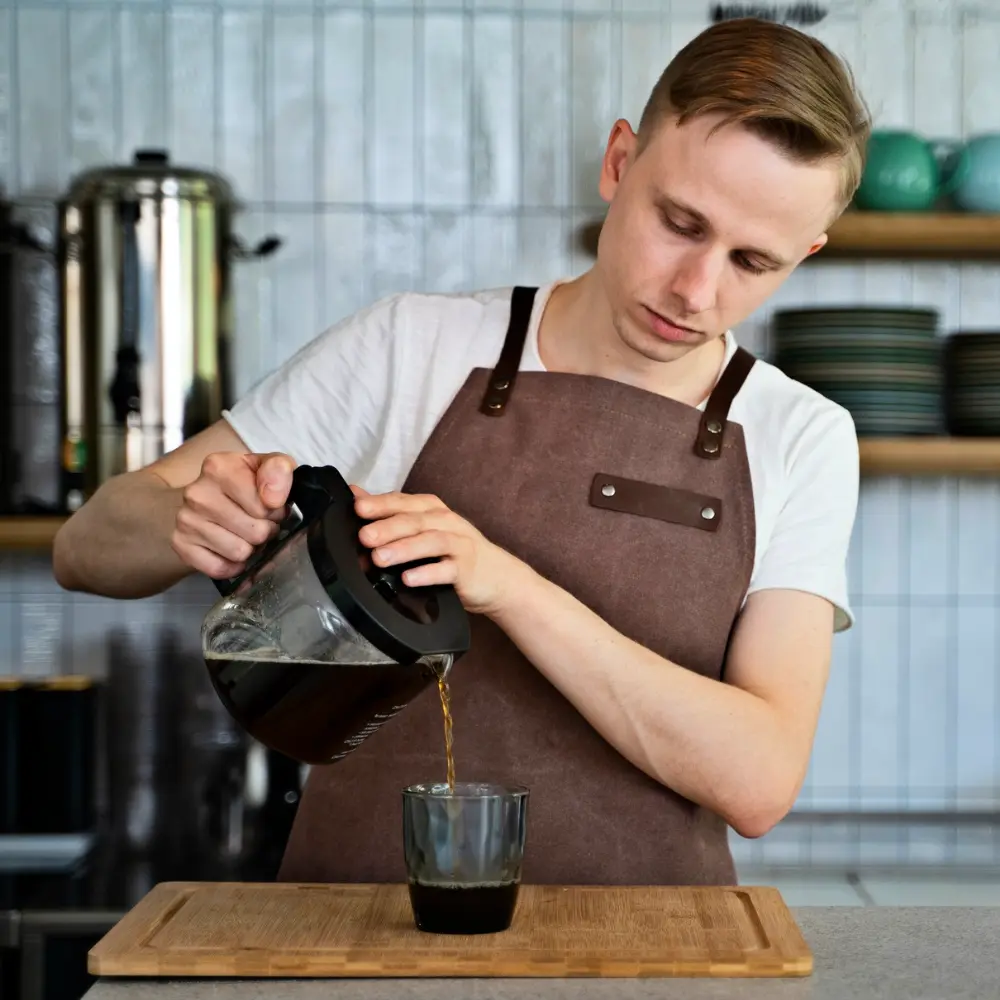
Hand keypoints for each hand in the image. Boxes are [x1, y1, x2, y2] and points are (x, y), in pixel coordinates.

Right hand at [171, 451, 295, 578]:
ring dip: (250, 548)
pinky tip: (230, 548)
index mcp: (219, 468)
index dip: (276, 511)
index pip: (266, 506)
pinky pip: (219, 569)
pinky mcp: (181, 544)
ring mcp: (186, 520)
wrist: (205, 493)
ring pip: (240, 553)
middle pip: (256, 532)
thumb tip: (273, 498)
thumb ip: (279, 470)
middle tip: (259, 521)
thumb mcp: (266, 465)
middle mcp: (197, 493)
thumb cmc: (243, 481)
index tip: (270, 505)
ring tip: (245, 532)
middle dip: (265, 530)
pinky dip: (231, 565)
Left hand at [353, 489, 523, 616]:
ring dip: (404, 549)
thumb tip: (356, 495)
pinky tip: (409, 578)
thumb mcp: (424, 527)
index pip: (403, 502)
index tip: (357, 508)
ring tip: (380, 558)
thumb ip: (391, 511)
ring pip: (430, 542)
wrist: (498, 576)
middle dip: (388, 527)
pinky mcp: (467, 570)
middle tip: (365, 536)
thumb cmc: (454, 551)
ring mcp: (458, 545)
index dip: (380, 504)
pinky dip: (427, 573)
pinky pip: (447, 570)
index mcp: (431, 509)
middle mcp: (445, 522)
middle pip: (414, 520)